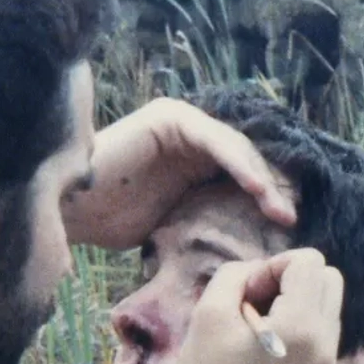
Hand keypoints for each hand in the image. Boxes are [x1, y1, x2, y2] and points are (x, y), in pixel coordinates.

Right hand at [62, 98, 297, 250]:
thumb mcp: (174, 224)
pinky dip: (240, 163)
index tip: (288, 228)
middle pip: (245, 160)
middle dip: (272, 188)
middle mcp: (191, 135)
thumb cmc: (111, 220)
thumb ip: (205, 218)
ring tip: (280, 208)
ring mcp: (182, 123)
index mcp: (194, 158)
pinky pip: (216, 140)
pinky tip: (257, 188)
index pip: (242, 175)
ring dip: (262, 178)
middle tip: (293, 219)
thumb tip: (246, 245)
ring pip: (236, 149)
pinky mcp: (172, 118)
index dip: (267, 198)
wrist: (70, 210)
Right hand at [165, 248, 344, 363]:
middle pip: (329, 279)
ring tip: (254, 327)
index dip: (272, 266)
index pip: (310, 261)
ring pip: (327, 306)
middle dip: (290, 279)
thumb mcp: (207, 315)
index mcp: (304, 327)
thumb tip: (257, 272)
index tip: (246, 295)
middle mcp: (327, 346)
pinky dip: (297, 327)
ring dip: (294, 302)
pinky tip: (263, 349)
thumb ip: (235, 275)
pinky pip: (320, 335)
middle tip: (252, 304)